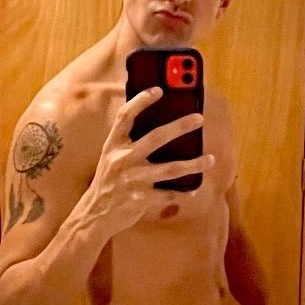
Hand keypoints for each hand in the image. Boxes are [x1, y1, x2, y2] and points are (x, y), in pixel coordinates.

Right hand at [84, 87, 212, 234]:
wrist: (94, 214)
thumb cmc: (108, 181)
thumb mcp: (111, 156)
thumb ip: (129, 141)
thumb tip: (160, 124)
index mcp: (113, 144)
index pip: (125, 116)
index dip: (141, 101)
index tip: (159, 90)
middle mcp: (122, 159)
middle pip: (156, 137)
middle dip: (180, 126)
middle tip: (199, 118)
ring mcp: (132, 180)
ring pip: (171, 169)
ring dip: (194, 164)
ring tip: (210, 160)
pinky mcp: (141, 199)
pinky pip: (169, 194)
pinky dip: (184, 193)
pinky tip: (195, 189)